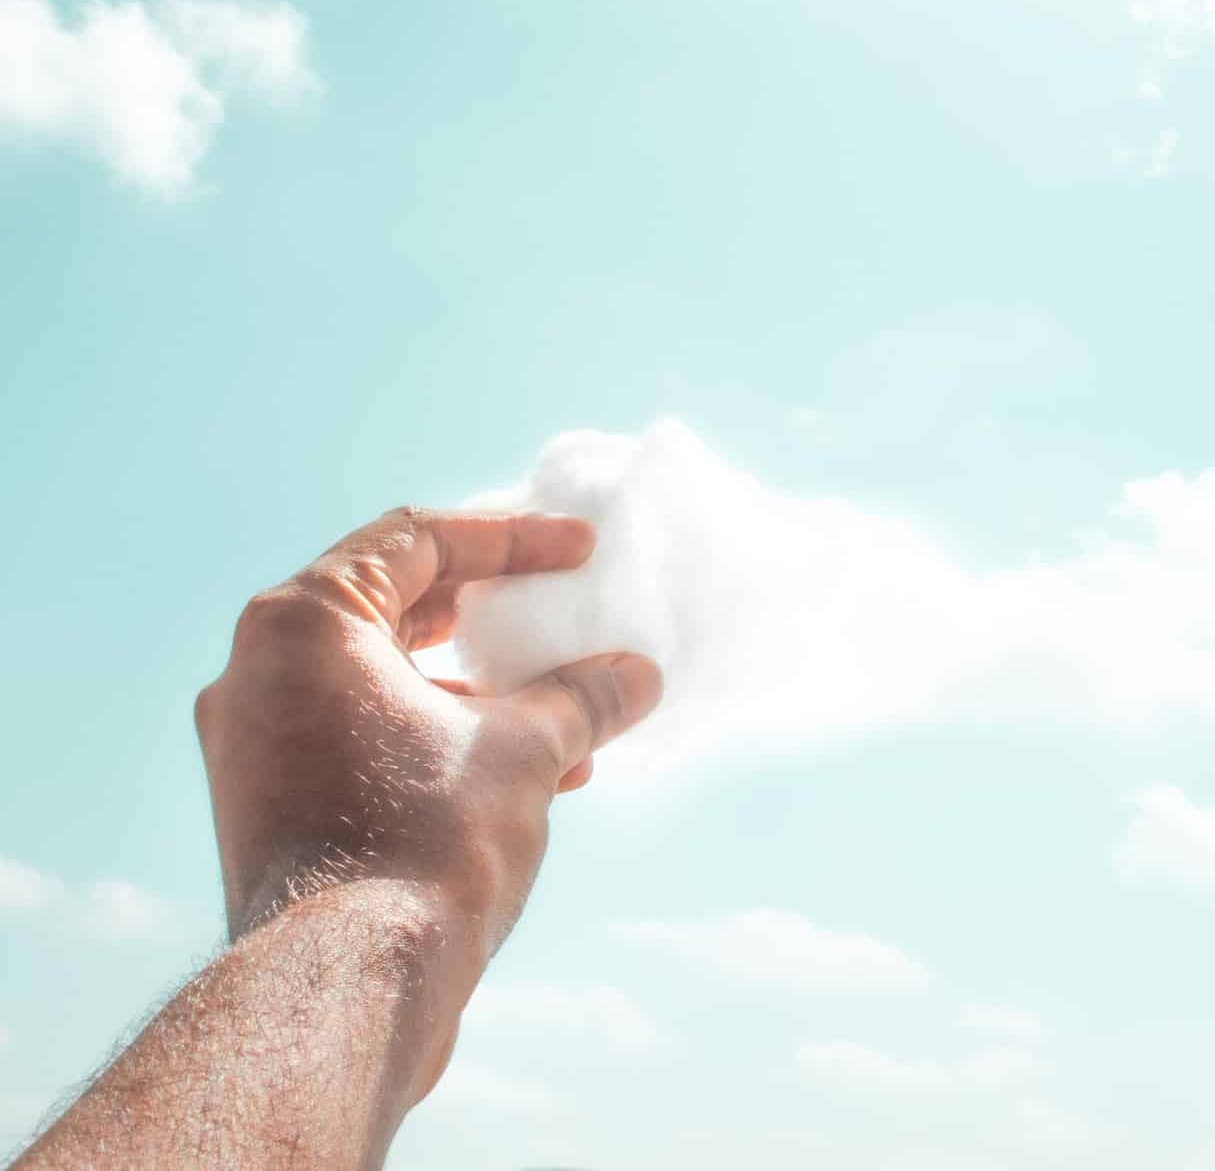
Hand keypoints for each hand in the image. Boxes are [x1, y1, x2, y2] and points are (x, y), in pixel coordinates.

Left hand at [194, 506, 662, 952]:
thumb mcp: (526, 750)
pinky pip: (366, 740)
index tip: (580, 553)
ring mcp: (258, 744)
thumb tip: (639, 675)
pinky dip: (441, 740)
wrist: (346, 991)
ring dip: (479, 690)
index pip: (417, 540)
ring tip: (564, 717)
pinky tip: (527, 776)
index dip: (512, 539)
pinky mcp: (272, 806)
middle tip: (558, 614)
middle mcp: (260, 673)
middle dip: (491, 616)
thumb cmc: (426, 843)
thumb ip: (583, 697)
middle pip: (393, 605)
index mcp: (304, 625)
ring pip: (384, 682)